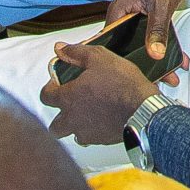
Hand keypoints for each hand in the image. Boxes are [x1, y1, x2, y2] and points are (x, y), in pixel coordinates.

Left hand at [40, 42, 156, 144]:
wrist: (144, 109)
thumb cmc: (122, 84)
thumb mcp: (99, 57)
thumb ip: (76, 52)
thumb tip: (60, 48)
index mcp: (68, 98)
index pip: (45, 97)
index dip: (49, 89)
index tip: (58, 83)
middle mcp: (72, 119)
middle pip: (54, 125)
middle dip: (59, 116)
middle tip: (71, 104)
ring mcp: (87, 133)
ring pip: (73, 134)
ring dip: (77, 125)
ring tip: (89, 114)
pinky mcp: (102, 141)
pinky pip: (92, 139)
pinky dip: (95, 131)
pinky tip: (105, 120)